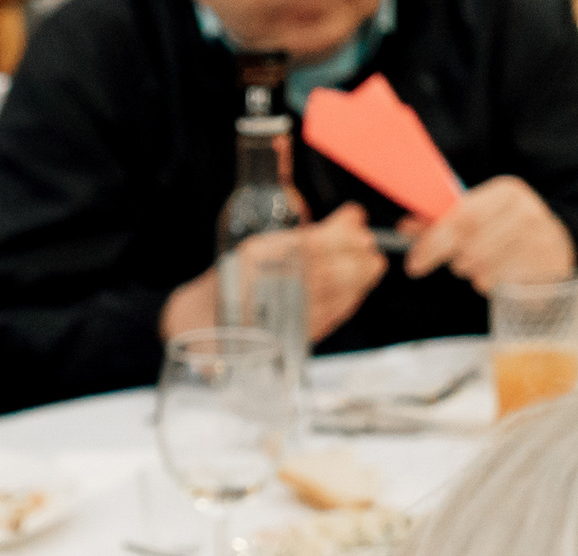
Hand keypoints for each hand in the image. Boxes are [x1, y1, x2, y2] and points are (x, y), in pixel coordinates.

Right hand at [160, 207, 385, 343]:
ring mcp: (283, 314)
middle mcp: (269, 287)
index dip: (343, 233)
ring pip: (336, 294)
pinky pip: (333, 315)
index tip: (357, 222)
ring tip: (368, 265)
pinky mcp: (295, 336)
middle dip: (359, 257)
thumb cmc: (238, 280)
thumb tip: (335, 197)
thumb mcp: (261, 244)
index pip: (312, 243)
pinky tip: (356, 289)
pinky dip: (351, 299)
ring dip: (360, 278)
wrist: (208, 325)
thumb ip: (304, 225)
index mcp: (258, 259)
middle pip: (331, 270)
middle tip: (370, 248)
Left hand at [402, 176, 573, 292]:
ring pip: (484, 267)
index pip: (461, 218)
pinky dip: (491, 283)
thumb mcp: (474, 218)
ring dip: (473, 273)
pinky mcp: (547, 262)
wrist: (554, 244)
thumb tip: (404, 226)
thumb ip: (437, 223)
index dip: (432, 243)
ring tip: (481, 266)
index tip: (413, 264)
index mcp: (504, 191)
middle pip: (471, 245)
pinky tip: (499, 274)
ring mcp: (541, 236)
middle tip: (456, 266)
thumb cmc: (504, 231)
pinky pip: (502, 282)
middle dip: (455, 261)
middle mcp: (525, 209)